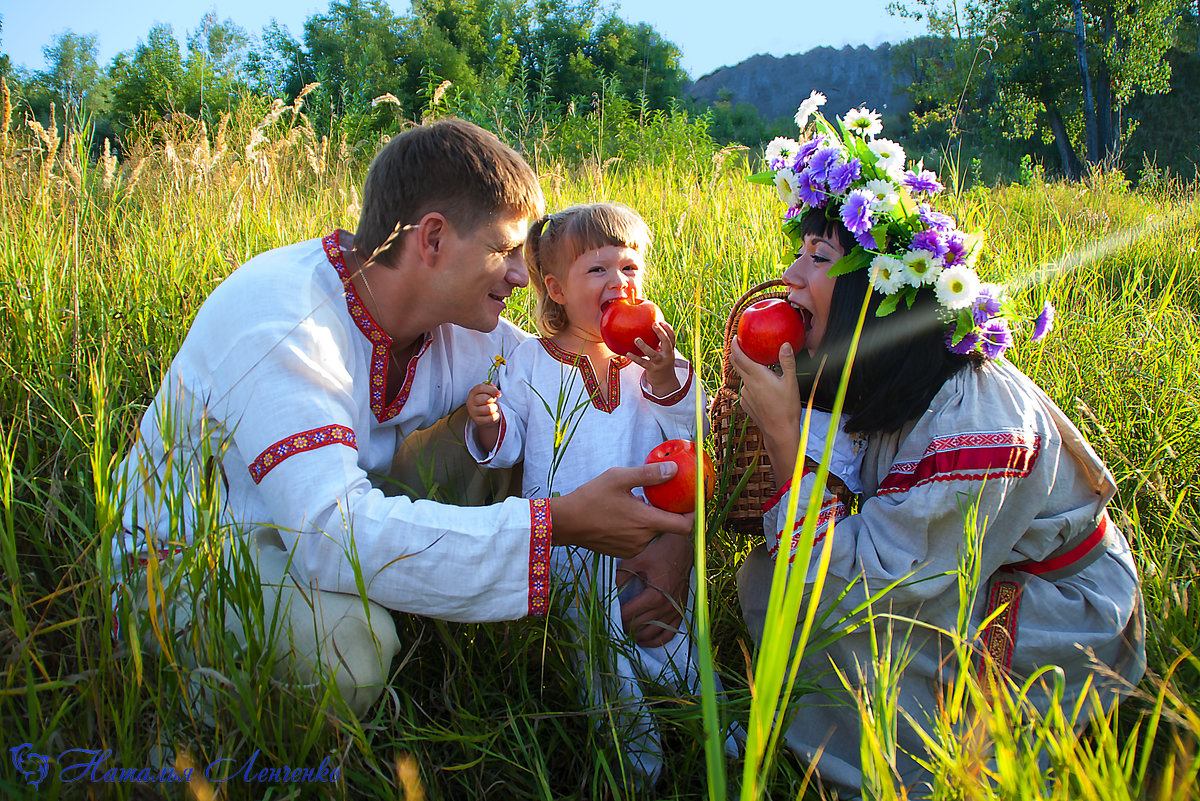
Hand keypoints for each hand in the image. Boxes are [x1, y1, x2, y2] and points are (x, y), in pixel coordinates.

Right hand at [466, 382, 501, 451]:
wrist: (484, 418)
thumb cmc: (487, 402)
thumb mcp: (487, 393)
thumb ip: (490, 388)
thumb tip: (496, 390)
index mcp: (472, 393)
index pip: (480, 388)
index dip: (491, 390)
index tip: (499, 394)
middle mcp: (470, 403)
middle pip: (485, 399)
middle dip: (493, 401)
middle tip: (493, 402)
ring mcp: (473, 413)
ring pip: (489, 409)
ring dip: (495, 409)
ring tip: (492, 409)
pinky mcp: (478, 422)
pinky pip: (491, 418)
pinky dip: (495, 417)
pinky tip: (492, 416)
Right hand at [549, 463, 693, 556]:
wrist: (565, 523)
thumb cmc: (590, 498)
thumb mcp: (619, 478)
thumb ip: (649, 475)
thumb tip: (674, 469)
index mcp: (646, 521)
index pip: (684, 526)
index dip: (694, 516)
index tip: (694, 503)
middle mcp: (643, 539)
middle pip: (668, 527)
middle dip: (667, 512)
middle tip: (660, 496)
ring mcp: (633, 548)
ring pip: (652, 532)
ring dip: (650, 519)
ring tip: (635, 503)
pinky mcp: (622, 552)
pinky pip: (639, 539)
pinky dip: (637, 528)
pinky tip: (623, 515)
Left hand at [616, 532, 693, 646]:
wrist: (684, 548)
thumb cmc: (660, 552)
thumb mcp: (636, 561)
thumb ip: (620, 576)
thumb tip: (607, 590)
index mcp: (655, 596)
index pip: (629, 614)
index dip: (616, 617)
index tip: (607, 616)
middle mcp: (666, 607)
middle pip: (639, 625)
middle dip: (624, 627)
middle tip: (613, 625)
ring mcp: (675, 611)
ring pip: (652, 633)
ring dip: (637, 636)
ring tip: (626, 633)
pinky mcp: (680, 612)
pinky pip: (669, 634)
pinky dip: (656, 641)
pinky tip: (644, 641)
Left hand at [626, 321, 680, 397]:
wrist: (665, 382)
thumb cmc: (661, 363)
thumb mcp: (663, 354)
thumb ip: (658, 344)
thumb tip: (646, 329)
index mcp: (670, 350)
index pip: (672, 337)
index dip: (668, 329)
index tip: (660, 321)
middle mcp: (667, 356)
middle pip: (667, 343)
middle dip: (661, 333)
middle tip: (654, 324)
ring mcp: (660, 363)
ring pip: (653, 354)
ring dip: (644, 347)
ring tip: (636, 340)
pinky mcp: (652, 370)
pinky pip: (642, 363)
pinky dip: (635, 358)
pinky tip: (627, 353)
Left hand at [731, 338, 800, 481]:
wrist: (779, 432)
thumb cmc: (787, 408)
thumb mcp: (791, 382)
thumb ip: (787, 362)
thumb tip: (785, 344)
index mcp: (757, 376)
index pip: (739, 356)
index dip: (735, 345)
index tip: (735, 337)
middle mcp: (747, 384)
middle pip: (736, 364)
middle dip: (736, 353)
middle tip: (742, 345)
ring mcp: (745, 395)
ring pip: (743, 378)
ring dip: (747, 371)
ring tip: (760, 369)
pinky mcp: (746, 404)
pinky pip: (746, 390)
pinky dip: (751, 384)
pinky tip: (763, 388)